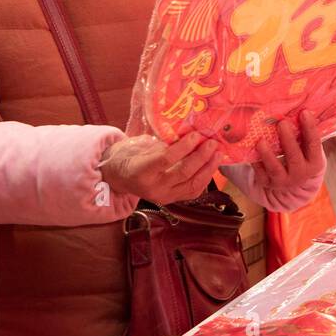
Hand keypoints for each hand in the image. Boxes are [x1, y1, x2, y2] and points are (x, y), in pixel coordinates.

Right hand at [100, 132, 221, 204]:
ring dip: (208, 169)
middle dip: (201, 157)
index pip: (166, 159)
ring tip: (218, 154)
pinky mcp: (171, 201)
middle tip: (212, 143)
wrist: (118, 177)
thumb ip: (161, 143)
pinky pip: (192, 191)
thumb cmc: (128, 156)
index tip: (196, 135)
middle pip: (183, 173)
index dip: (183, 147)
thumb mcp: (138, 145)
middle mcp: (152, 188)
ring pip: (192, 185)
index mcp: (140, 171)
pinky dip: (205, 179)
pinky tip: (211, 167)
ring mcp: (163, 197)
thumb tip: (187, 134)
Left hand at [253, 112, 325, 204]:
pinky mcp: (268, 183)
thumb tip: (300, 107)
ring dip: (267, 154)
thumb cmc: (302, 157)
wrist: (294, 184)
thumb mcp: (309, 151)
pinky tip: (250, 150)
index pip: (314, 144)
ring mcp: (283, 181)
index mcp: (314, 163)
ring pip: (274, 168)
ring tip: (261, 140)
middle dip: (288, 140)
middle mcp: (300, 174)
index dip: (310, 128)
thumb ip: (305, 135)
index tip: (304, 112)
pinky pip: (260, 172)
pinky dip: (255, 162)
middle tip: (282, 123)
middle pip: (294, 157)